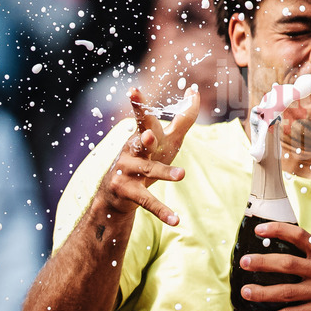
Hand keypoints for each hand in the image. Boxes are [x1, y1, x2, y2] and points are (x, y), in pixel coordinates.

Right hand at [96, 85, 199, 224]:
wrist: (116, 195)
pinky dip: (162, 211)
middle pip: (142, 141)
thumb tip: (194, 91)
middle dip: (146, 137)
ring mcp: (128, 171)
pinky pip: (148, 201)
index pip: (143, 118)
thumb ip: (181, 118)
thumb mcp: (164, 141)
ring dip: (164, 173)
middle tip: (149, 135)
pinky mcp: (128, 192)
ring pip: (148, 170)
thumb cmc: (146, 160)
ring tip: (181, 175)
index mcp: (142, 136)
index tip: (132, 90)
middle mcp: (133, 150)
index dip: (139, 105)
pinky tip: (175, 219)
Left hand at [238, 220, 310, 310]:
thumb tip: (263, 252)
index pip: (300, 236)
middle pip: (289, 264)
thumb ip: (302, 259)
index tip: (258, 230)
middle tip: (244, 262)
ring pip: (287, 291)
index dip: (279, 230)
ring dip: (262, 292)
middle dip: (263, 262)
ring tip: (246, 292)